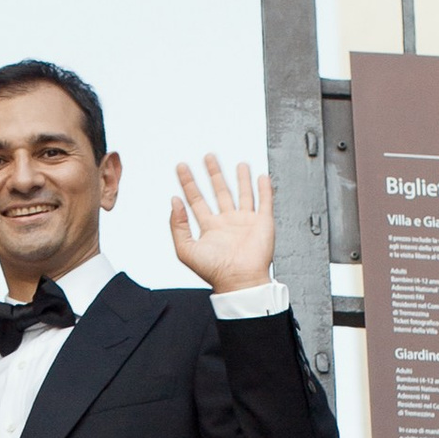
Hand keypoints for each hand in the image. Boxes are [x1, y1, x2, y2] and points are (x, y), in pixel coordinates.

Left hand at [169, 152, 276, 292]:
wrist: (240, 281)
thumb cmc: (214, 271)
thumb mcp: (185, 249)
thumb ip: (177, 225)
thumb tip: (174, 202)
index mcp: (209, 228)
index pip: (196, 199)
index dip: (188, 183)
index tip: (182, 167)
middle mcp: (227, 223)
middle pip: (219, 192)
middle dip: (213, 174)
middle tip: (208, 157)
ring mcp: (245, 222)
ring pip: (243, 194)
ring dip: (241, 178)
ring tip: (239, 164)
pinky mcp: (262, 222)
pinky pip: (264, 201)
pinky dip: (264, 189)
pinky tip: (261, 177)